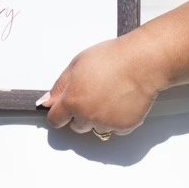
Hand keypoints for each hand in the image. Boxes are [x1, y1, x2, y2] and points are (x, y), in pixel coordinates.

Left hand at [38, 35, 165, 137]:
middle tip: (93, 94)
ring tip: (110, 95)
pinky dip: (117, 119)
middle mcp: (87, 116)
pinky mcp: (124, 127)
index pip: (55, 120)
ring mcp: (106, 123)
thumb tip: (47, 101)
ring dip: (99, 118)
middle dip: (81, 114)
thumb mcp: (77, 64)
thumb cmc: (112, 58)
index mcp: (72, 100)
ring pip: (96, 128)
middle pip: (76, 126)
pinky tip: (121, 101)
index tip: (63, 109)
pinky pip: (115, 129)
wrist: (141, 62)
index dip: (59, 113)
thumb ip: (60, 86)